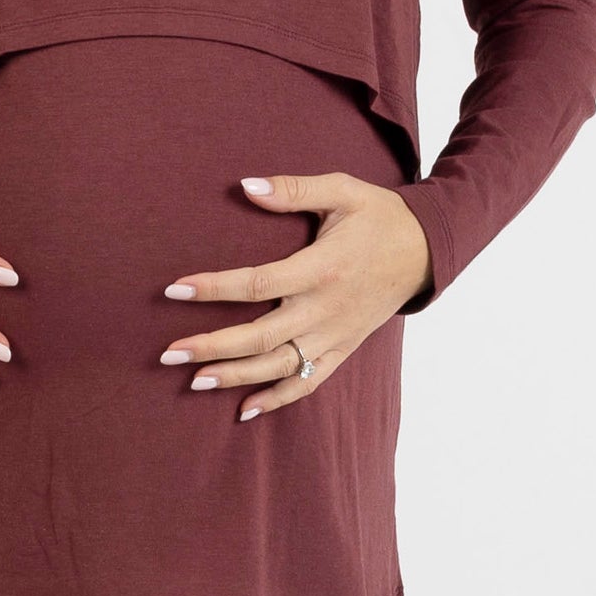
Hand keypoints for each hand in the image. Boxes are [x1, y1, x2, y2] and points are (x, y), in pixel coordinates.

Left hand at [157, 171, 432, 421]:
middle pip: (260, 337)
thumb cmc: (379, 215)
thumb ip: (293, 189)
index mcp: (320, 268)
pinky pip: (308, 381)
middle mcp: (325, 309)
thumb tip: (245, 185)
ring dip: (234, 376)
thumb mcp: (341, 189)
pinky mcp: (343, 349)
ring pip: (279, 366)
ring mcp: (334, 335)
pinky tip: (244, 410)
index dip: (212, 288)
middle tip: (168, 352)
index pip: (256, 283)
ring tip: (193, 380)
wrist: (427, 249)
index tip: (173, 290)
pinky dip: (277, 399)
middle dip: (211, 346)